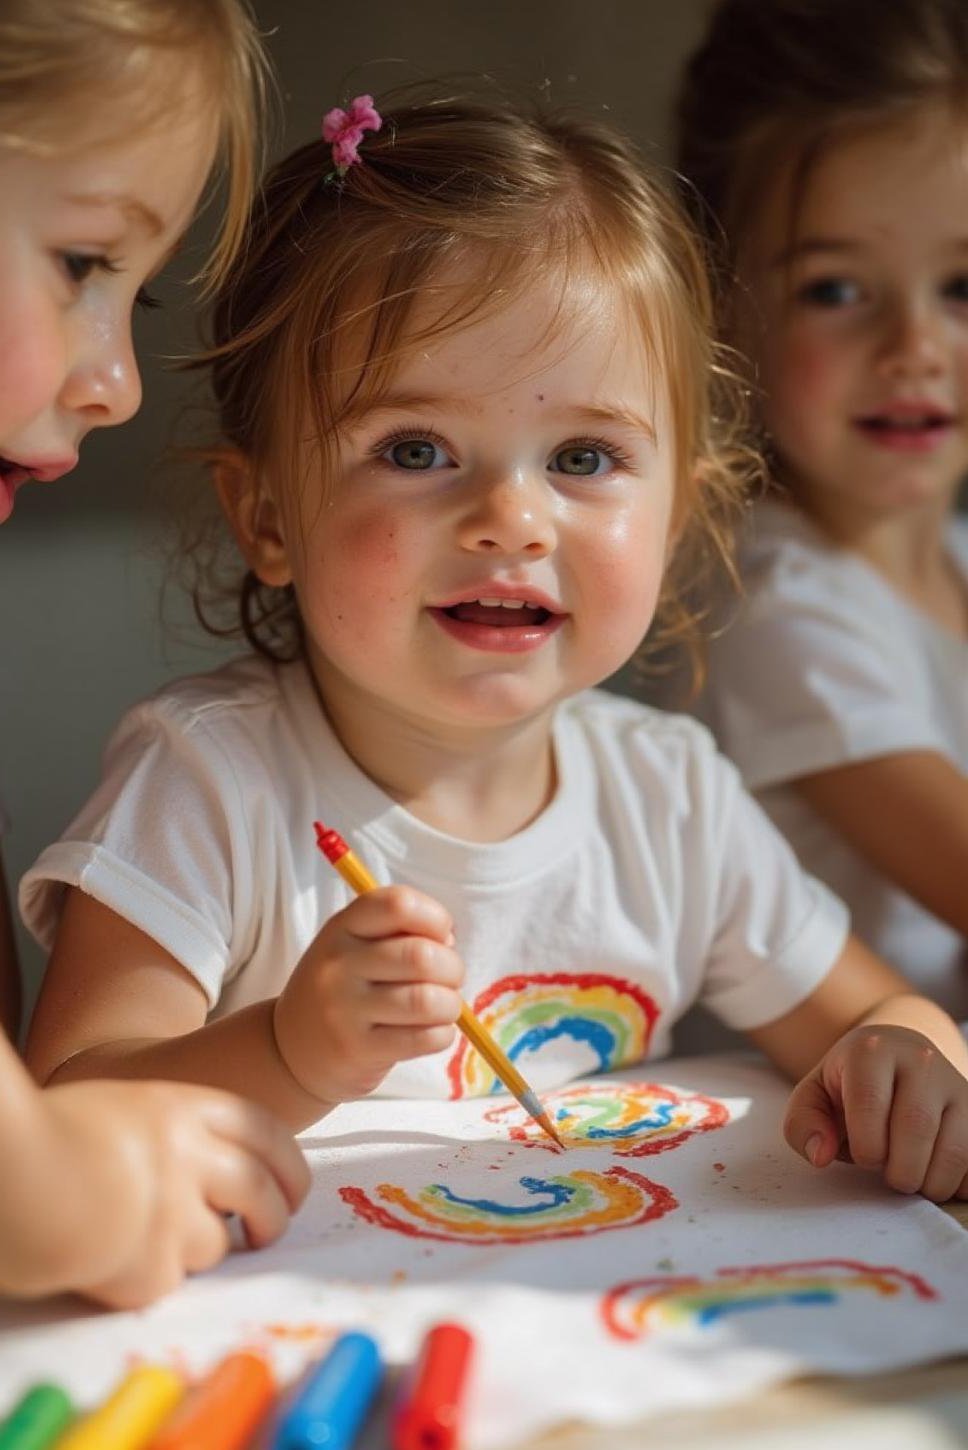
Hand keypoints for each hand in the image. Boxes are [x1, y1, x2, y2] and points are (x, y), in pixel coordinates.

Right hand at [15, 1079, 308, 1307]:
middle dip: (275, 1217)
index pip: (265, 1132)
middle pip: (262, 1190)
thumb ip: (172, 1132)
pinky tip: (112, 1260)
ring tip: (146, 1238)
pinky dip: (148, 1278)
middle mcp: (189, 1154)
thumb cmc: (48, 1136)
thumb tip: (215, 1169)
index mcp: (182, 1106)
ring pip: (217, 1244)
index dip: (288, 1165)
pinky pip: (169, 1280)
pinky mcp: (151, 1265)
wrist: (13, 1173)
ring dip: (195, 1249)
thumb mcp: (122, 1108)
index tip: (292, 1189)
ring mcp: (174, 1210)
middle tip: (265, 1233)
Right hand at [273, 885, 462, 1104]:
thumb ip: (400, 934)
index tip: (441, 936)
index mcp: (343, 927)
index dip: (435, 917)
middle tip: (449, 979)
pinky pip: (424, 1038)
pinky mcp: (358, 1049)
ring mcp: (344, 1009)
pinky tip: (433, 1031)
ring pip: (426, 1000)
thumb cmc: (343, 989)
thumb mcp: (355, 947)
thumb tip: (448, 944)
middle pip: (421, 955)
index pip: (398, 904)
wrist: (293, 1050)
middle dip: (453, 967)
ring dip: (450, 1005)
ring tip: (443, 1007)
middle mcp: (339, 964)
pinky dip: (442, 1034)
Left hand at [784, 1024, 967, 1200]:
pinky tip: (937, 1174)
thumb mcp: (814, 1095)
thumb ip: (803, 1124)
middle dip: (899, 1170)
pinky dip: (959, 1182)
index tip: (864, 1156)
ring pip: (955, 1150)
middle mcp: (920, 1059)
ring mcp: (955, 1082)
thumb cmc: (850, 1084)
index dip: (865, 1145)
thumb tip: (820, 1155)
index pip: (869, 1103)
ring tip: (912, 1176)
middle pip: (916, 1127)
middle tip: (890, 1175)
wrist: (897, 1056)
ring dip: (931, 1182)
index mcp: (871, 1051)